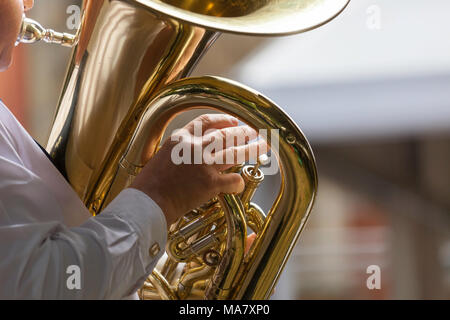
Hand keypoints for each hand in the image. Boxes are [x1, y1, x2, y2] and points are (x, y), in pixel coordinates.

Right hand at [130, 114, 266, 225]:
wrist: (148, 201)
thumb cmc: (150, 184)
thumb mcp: (163, 156)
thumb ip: (181, 151)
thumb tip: (197, 152)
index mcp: (180, 138)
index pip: (206, 122)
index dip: (223, 120)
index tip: (234, 122)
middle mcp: (194, 147)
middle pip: (225, 135)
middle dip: (243, 133)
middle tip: (255, 133)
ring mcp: (203, 164)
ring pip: (233, 153)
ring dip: (250, 149)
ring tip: (262, 146)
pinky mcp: (210, 183)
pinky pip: (232, 180)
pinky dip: (238, 181)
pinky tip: (239, 183)